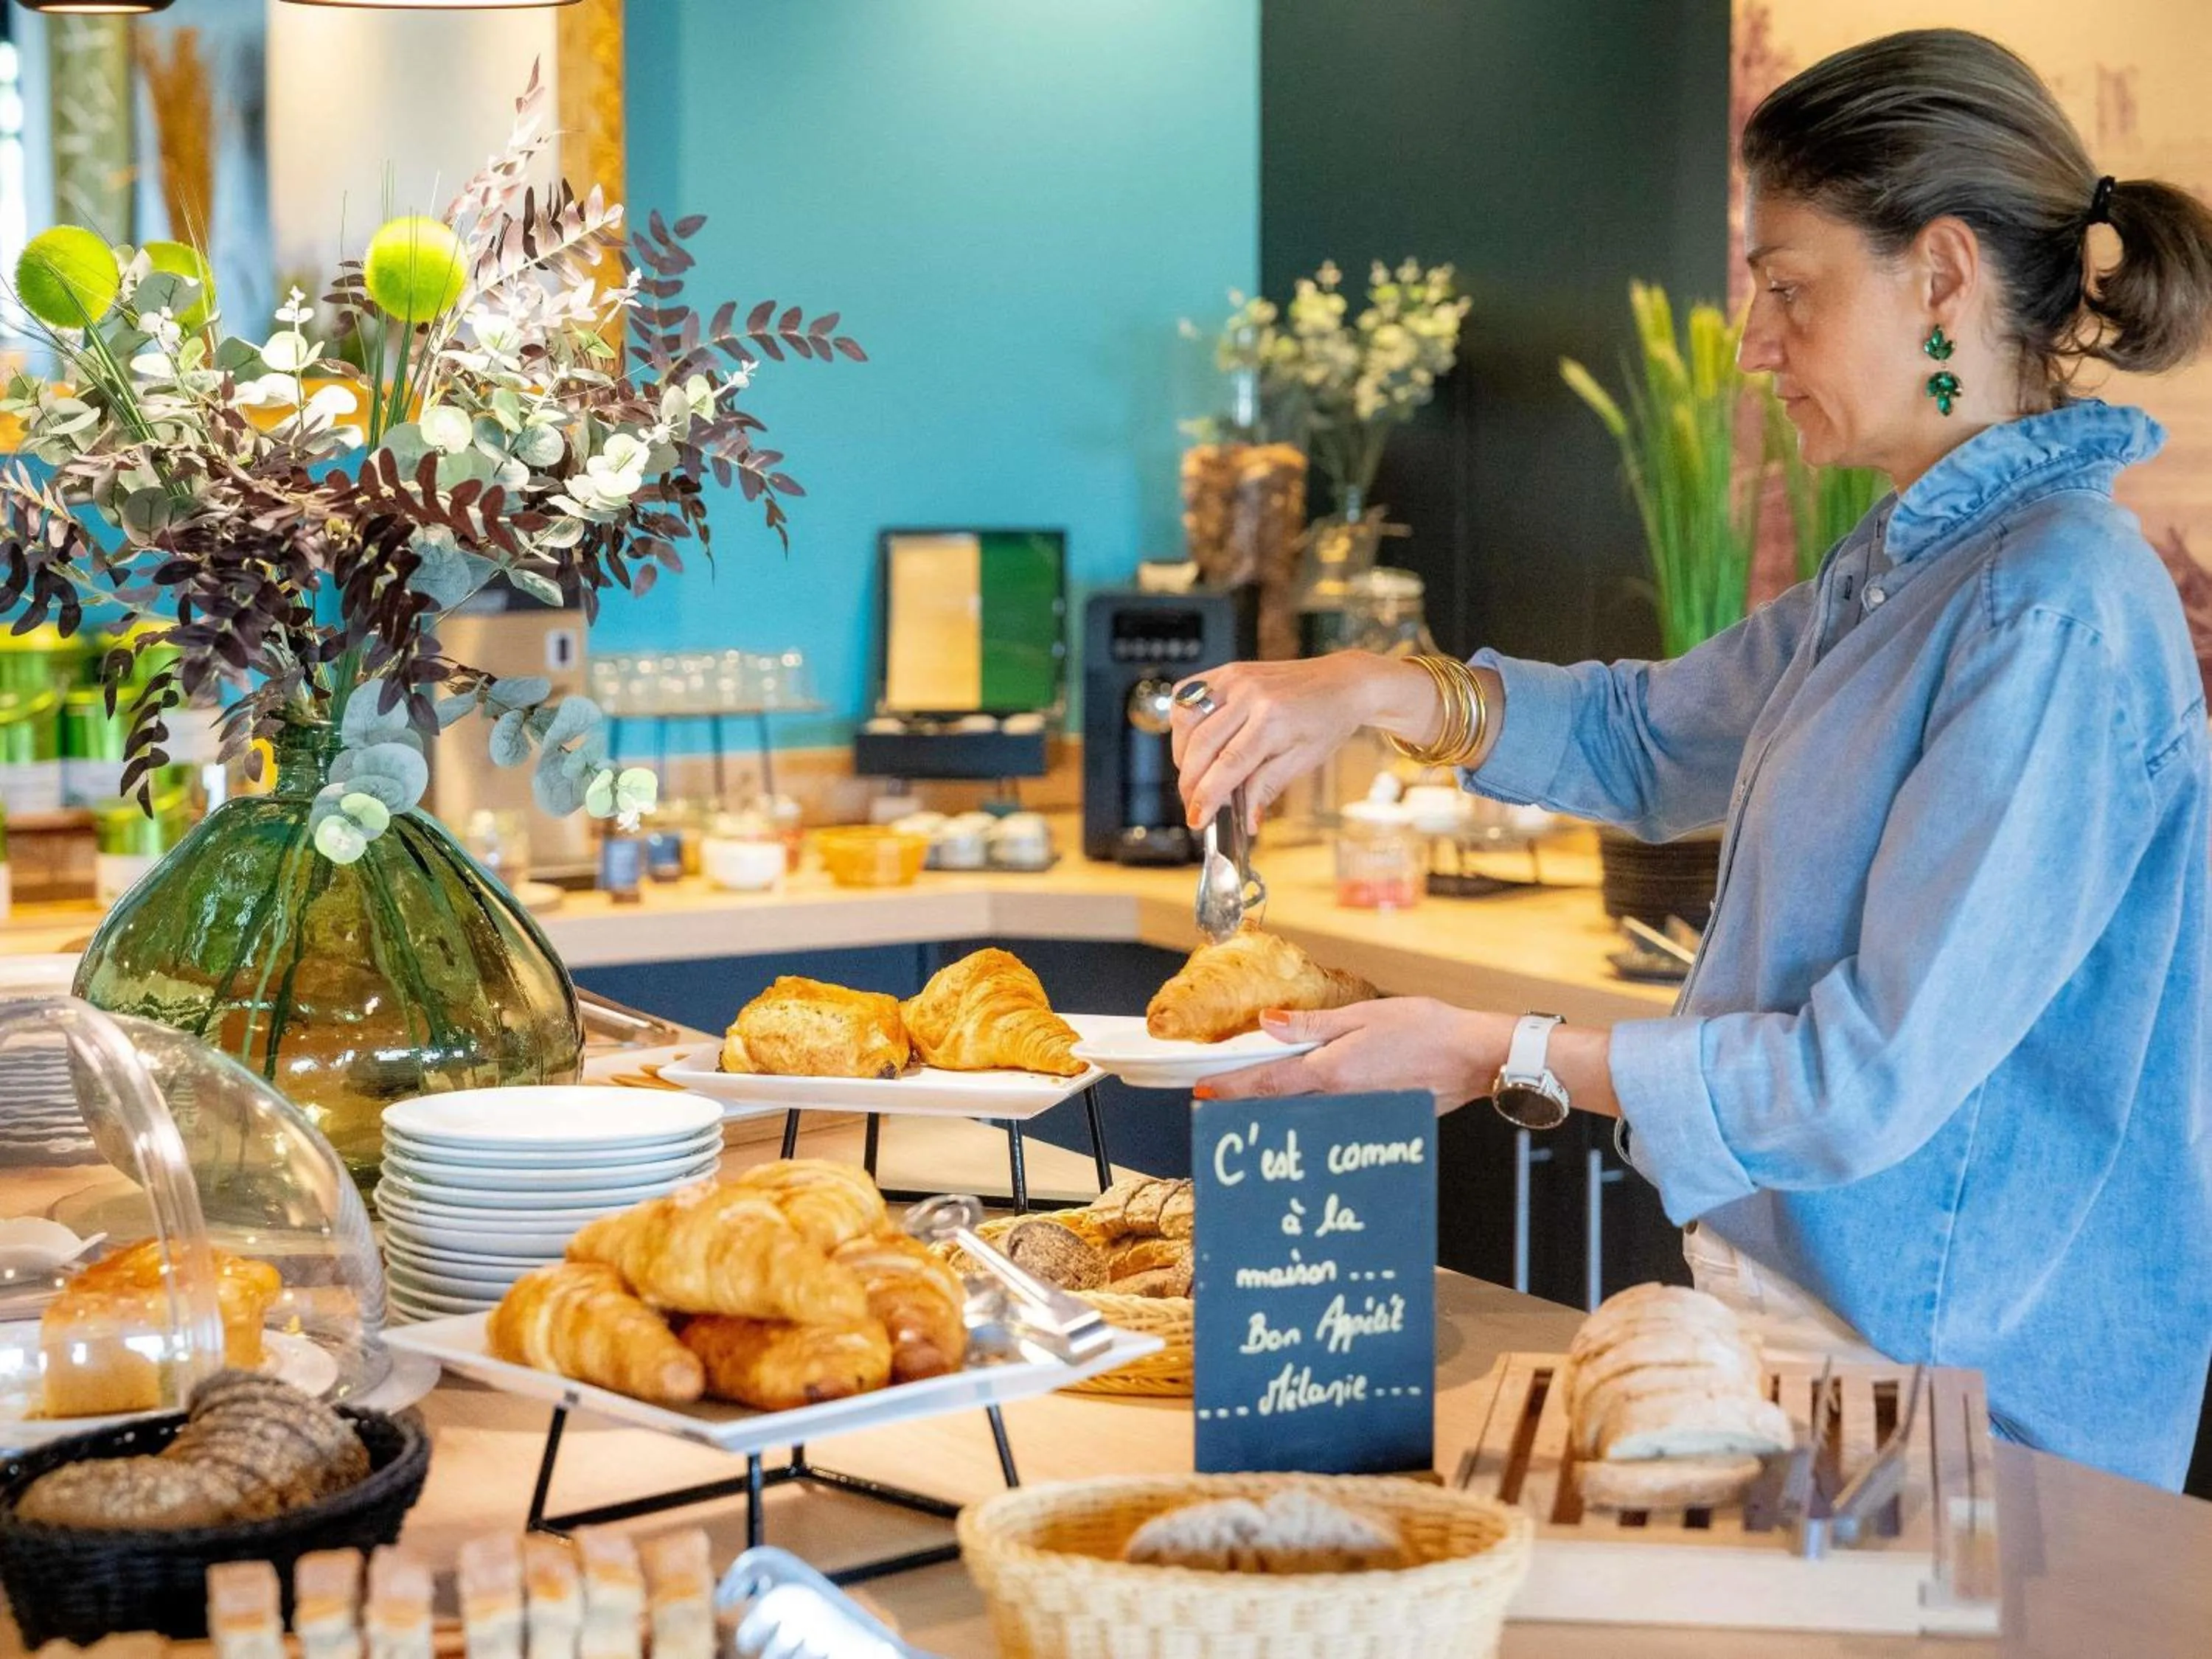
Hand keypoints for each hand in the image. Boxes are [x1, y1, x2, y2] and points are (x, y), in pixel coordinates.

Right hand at [1171, 653, 1435, 833]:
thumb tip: (1246, 820)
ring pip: (1186, 720)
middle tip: (1193, 805)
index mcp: (1273, 719)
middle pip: (1201, 745)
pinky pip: (1187, 695)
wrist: (1342, 683)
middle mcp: (1249, 694)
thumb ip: (1267, 787)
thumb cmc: (1327, 721)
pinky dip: (1182, 723)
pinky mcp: (1228, 671)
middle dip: (1190, 782)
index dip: (1206, 796)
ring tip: (1197, 775)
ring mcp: (1235, 678)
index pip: (1227, 765)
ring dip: (1182, 754)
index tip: (1196, 819)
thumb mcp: (1303, 761)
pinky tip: (1194, 741)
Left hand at [1194, 999, 1511, 1113]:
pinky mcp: (1374, 1119)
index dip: (1232, 1089)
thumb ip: (1312, 1025)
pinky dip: (1307, 1113)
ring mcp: (1357, 1114)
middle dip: (1244, 1103)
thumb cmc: (1426, 1029)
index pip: (1268, 1083)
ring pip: (1302, 1115)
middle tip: (1214, 1099)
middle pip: (1278, 1105)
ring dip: (1272, 1110)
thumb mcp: (1364, 1015)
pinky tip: (1299, 1105)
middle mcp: (1341, 1100)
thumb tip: (1269, 1024)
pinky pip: (1330, 1118)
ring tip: (1247, 1101)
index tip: (1203, 1093)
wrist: (1473, 1056)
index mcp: (1333, 1071)